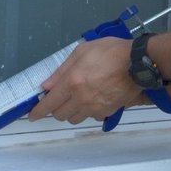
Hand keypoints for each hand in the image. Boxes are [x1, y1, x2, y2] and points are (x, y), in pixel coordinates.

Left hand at [27, 36, 142, 124]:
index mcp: (73, 82)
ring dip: (71, 112)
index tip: (32, 116)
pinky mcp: (107, 112)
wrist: (138, 63)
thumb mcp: (82, 51)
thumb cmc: (110, 51)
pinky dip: (87, 111)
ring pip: (75, 119)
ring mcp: (95, 108)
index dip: (38, 111)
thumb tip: (47, 85)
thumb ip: (62, 70)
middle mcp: (81, 99)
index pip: (49, 103)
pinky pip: (91, 117)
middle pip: (60, 114)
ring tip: (76, 99)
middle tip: (59, 99)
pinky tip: (92, 99)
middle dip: (55, 109)